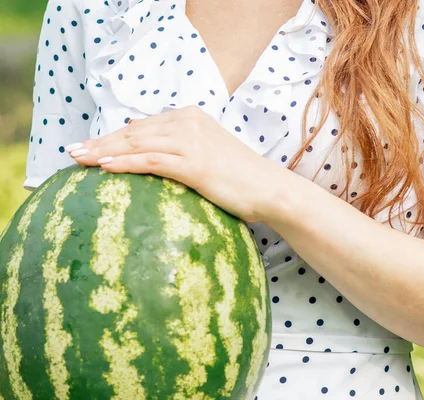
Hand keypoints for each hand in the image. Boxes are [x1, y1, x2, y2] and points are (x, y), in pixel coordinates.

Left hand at [66, 105, 279, 222]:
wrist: (270, 189)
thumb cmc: (241, 178)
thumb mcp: (208, 155)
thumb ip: (180, 150)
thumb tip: (151, 155)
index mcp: (190, 117)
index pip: (142, 126)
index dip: (112, 136)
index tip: (89, 146)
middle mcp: (188, 123)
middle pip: (134, 132)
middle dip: (100, 141)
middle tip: (73, 152)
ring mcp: (191, 141)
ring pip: (137, 143)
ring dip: (104, 151)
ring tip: (79, 159)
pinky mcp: (194, 162)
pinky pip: (151, 160)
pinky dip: (124, 163)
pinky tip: (103, 167)